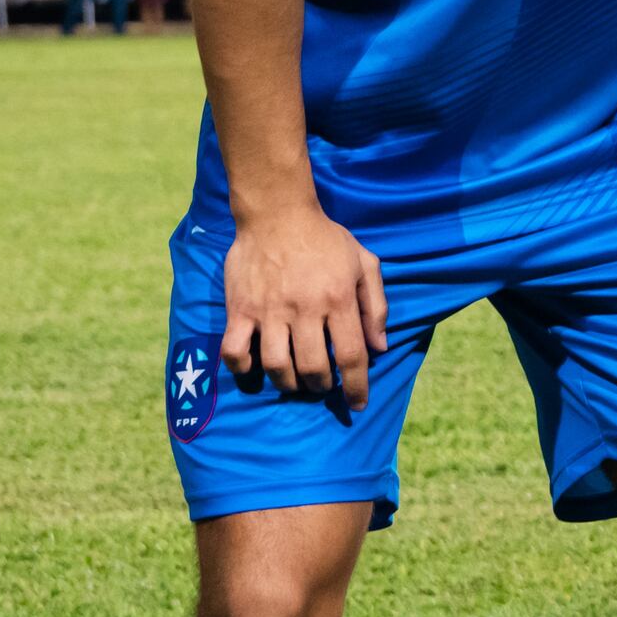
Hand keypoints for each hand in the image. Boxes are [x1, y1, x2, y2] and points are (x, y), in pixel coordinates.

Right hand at [220, 203, 389, 410]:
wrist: (277, 213)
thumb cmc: (325, 239)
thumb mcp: (364, 263)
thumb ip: (375, 306)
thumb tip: (380, 347)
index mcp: (339, 299)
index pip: (351, 356)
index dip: (357, 386)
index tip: (357, 404)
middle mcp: (305, 309)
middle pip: (314, 367)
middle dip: (322, 386)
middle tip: (322, 385)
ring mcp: (269, 310)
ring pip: (277, 366)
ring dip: (289, 383)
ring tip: (295, 381)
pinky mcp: (240, 309)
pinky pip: (236, 350)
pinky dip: (243, 368)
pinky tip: (255, 368)